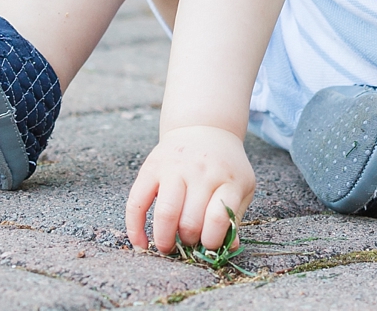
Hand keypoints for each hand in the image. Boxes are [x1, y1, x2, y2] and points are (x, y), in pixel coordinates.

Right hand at [125, 125, 254, 253]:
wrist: (205, 127)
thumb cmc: (225, 165)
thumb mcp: (241, 186)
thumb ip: (234, 217)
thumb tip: (228, 248)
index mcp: (227, 179)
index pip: (219, 218)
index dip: (211, 241)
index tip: (207, 247)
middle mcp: (201, 172)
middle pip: (190, 221)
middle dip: (187, 242)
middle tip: (187, 245)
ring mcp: (175, 168)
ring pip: (166, 213)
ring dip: (164, 239)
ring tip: (167, 248)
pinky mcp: (151, 168)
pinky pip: (137, 202)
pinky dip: (135, 228)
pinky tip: (141, 243)